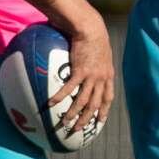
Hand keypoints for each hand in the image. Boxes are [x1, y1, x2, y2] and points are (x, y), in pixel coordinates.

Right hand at [57, 9, 114, 132]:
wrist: (90, 28)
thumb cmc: (93, 37)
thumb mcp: (100, 53)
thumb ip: (95, 64)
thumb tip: (85, 67)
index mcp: (107, 75)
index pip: (108, 98)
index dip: (104, 111)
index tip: (100, 121)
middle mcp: (102, 78)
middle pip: (96, 105)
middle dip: (88, 119)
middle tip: (78, 130)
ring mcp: (92, 76)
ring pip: (83, 101)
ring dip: (73, 114)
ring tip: (64, 123)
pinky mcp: (80, 71)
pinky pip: (69, 88)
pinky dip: (60, 97)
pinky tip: (51, 104)